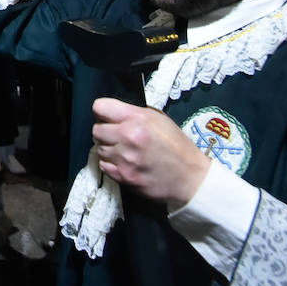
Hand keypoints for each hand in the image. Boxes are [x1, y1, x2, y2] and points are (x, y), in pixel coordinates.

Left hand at [91, 97, 209, 208]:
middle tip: (119, 136)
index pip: (100, 107)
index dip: (104, 112)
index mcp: (137, 119)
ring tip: (125, 151)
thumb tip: (112, 114)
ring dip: (109, 148)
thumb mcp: (159, 119)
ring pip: (99, 148)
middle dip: (105, 131)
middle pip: (96, 129)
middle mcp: (128, 137)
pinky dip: (111, 163)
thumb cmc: (177, 147)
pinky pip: (103, 165)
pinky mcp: (123, 177)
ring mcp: (124, 159)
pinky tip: (125, 163)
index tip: (109, 117)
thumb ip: (133, 114)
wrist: (190, 178)